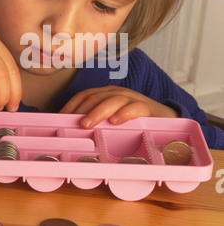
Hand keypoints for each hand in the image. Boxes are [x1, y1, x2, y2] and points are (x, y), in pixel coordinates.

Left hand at [60, 86, 177, 127]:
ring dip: (98, 111)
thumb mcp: (113, 119)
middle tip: (74, 123)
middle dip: (82, 109)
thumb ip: (97, 122)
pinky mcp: (147, 108)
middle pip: (96, 97)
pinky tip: (115, 121)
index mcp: (106, 94)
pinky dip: (124, 113)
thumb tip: (74, 132)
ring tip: (88, 124)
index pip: (85, 95)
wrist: (166, 117)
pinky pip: (135, 108)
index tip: (60, 117)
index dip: (72, 105)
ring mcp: (132, 99)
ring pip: (113, 100)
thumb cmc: (134, 120)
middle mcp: (117, 93)